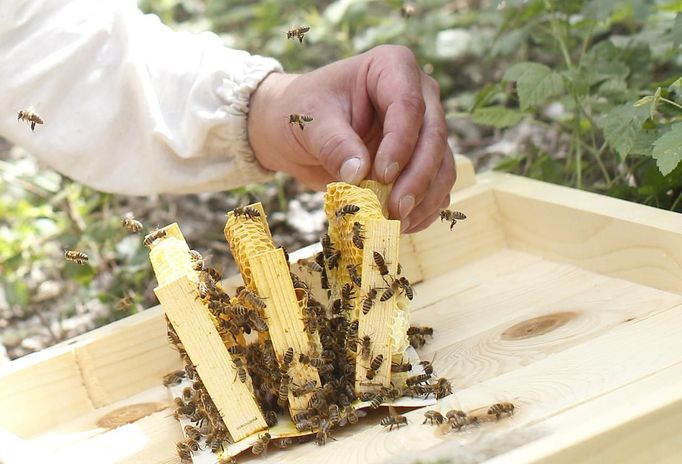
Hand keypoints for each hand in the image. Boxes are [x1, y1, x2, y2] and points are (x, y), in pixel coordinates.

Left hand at [247, 45, 455, 232]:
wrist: (295, 133)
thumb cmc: (301, 114)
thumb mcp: (309, 122)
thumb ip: (334, 143)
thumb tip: (359, 174)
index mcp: (392, 67)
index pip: (408, 105)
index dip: (401, 143)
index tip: (381, 175)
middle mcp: (419, 95)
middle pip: (433, 137)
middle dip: (418, 178)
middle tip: (396, 210)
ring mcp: (425, 129)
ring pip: (442, 166)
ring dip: (424, 199)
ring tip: (396, 224)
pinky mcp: (422, 161)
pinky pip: (436, 188)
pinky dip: (424, 210)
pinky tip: (403, 227)